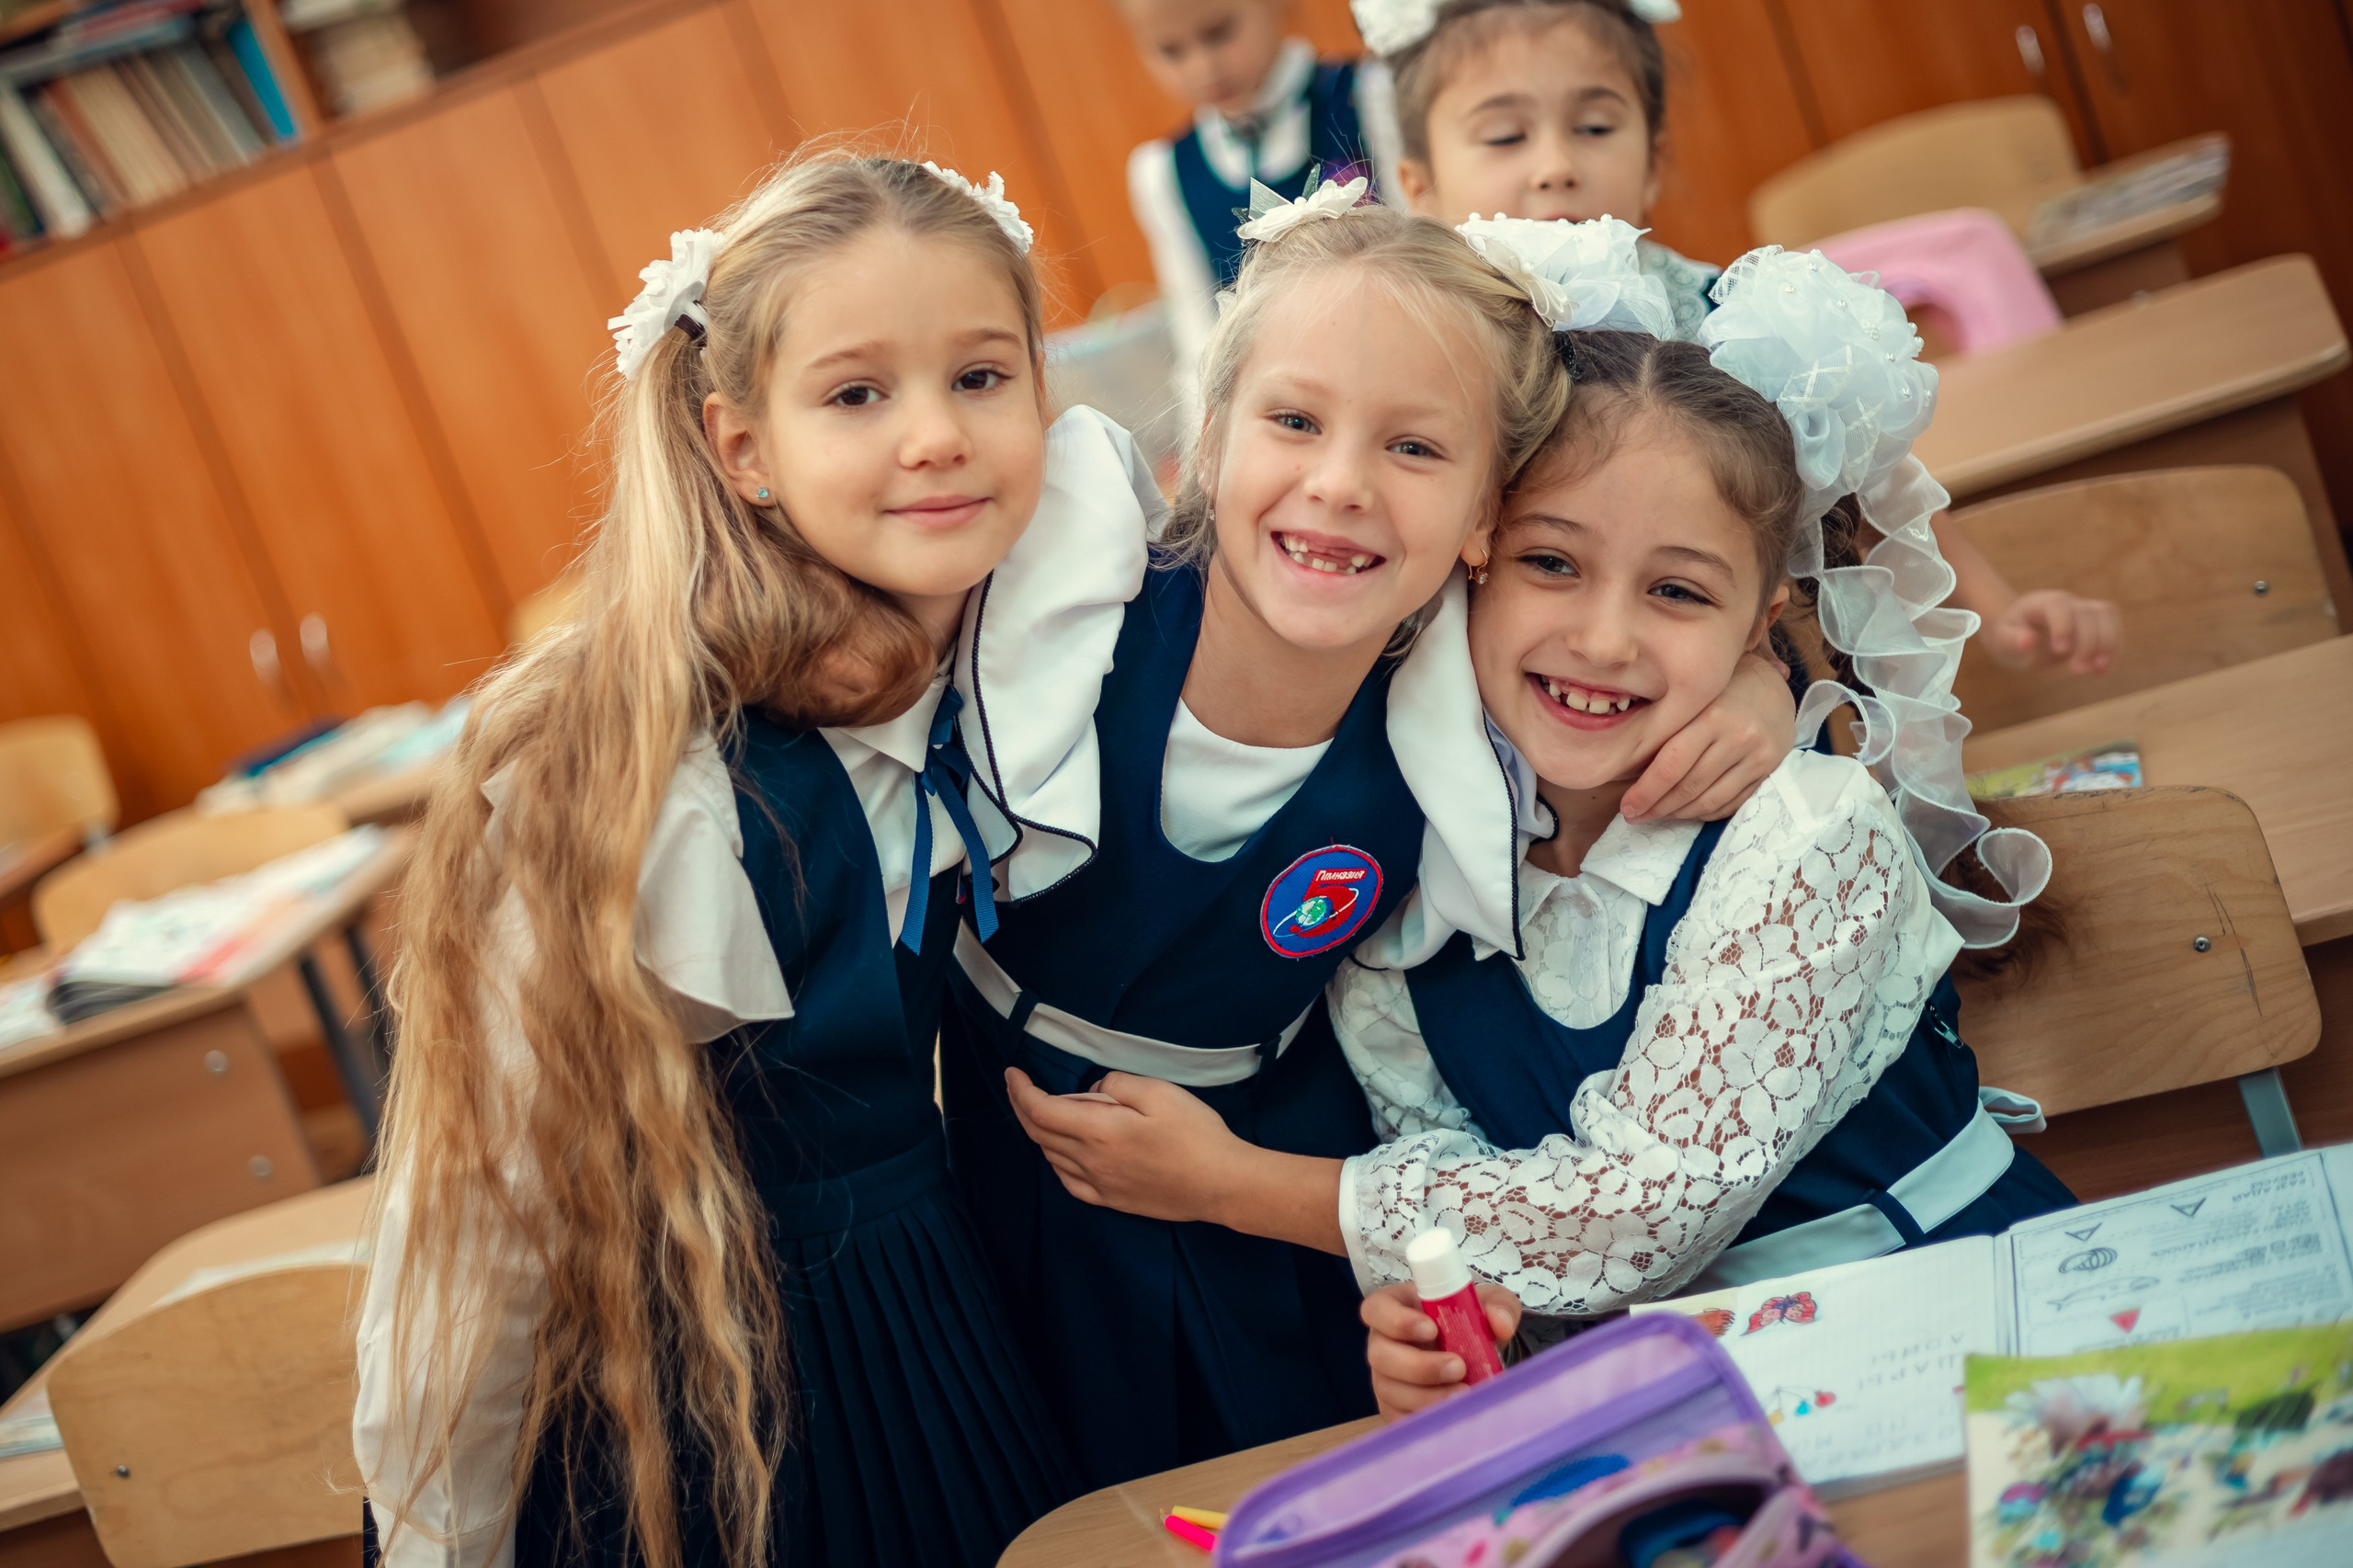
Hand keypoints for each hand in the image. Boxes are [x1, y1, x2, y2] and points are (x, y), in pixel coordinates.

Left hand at [1003, 1068, 1240, 1223]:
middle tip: (1019, 1086)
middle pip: (1039, 1134)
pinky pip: (1069, 1182)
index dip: (1020, 1090)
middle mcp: (1090, 1162)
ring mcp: (1099, 1186)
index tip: (1012, 1072)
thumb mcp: (1159, 1092)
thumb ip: (1116, 1085)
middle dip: (1022, 1107)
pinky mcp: (1112, 1201)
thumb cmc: (1196, 1135)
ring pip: (1052, 1158)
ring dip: (1039, 1133)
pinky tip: (1063, 1152)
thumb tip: (1092, 1092)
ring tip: (1045, 1112)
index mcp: (1099, 1132)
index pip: (1041, 1110)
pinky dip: (1057, 1161)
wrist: (1222, 1185)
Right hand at [1362, 1280, 1520, 1420]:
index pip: (1376, 1309)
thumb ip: (1498, 1305)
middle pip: (1380, 1355)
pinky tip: (1452, 1414)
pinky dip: (1425, 1418)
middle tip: (1459, 1367)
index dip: (1396, 1320)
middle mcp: (1382, 1343)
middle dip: (1419, 1366)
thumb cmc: (1470, 1320)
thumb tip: (1500, 1323)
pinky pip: (1398, 1419)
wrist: (1475, 1355)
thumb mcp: (1489, 1303)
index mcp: (1396, 1307)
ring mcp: (1384, 1378)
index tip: (1432, 1329)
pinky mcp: (1393, 1408)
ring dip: (1426, 1396)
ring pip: (1389, 1390)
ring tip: (1464, 1393)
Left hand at [1622, 650, 1795, 821]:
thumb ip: (1668, 729)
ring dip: (1680, 814)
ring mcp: (1757, 756)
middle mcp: (1738, 737)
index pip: (1671, 765)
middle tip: (1635, 817)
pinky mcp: (1769, 770)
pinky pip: (1732, 803)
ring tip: (1658, 815)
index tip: (1627, 807)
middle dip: (1658, 807)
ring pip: (1710, 800)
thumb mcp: (1694, 698)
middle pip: (1690, 786)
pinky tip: (1687, 812)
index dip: (1646, 792)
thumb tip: (1629, 769)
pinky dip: (1706, 813)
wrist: (1772, 686)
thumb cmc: (1721, 690)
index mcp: (1712, 715)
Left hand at [1982, 590, 2119, 674]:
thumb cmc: (2009, 637)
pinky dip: (2113, 650)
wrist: (2020, 632)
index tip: (2061, 651)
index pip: (2058, 605)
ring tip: (2097, 671)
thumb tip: (2026, 640)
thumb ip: (2012, 640)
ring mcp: (2083, 608)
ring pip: (2106, 616)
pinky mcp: (2096, 621)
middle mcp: (2065, 601)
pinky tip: (2102, 672)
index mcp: (2039, 602)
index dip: (2063, 625)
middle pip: (2087, 613)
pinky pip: (2113, 628)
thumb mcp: (2002, 641)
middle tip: (2076, 671)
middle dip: (2087, 643)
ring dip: (2107, 645)